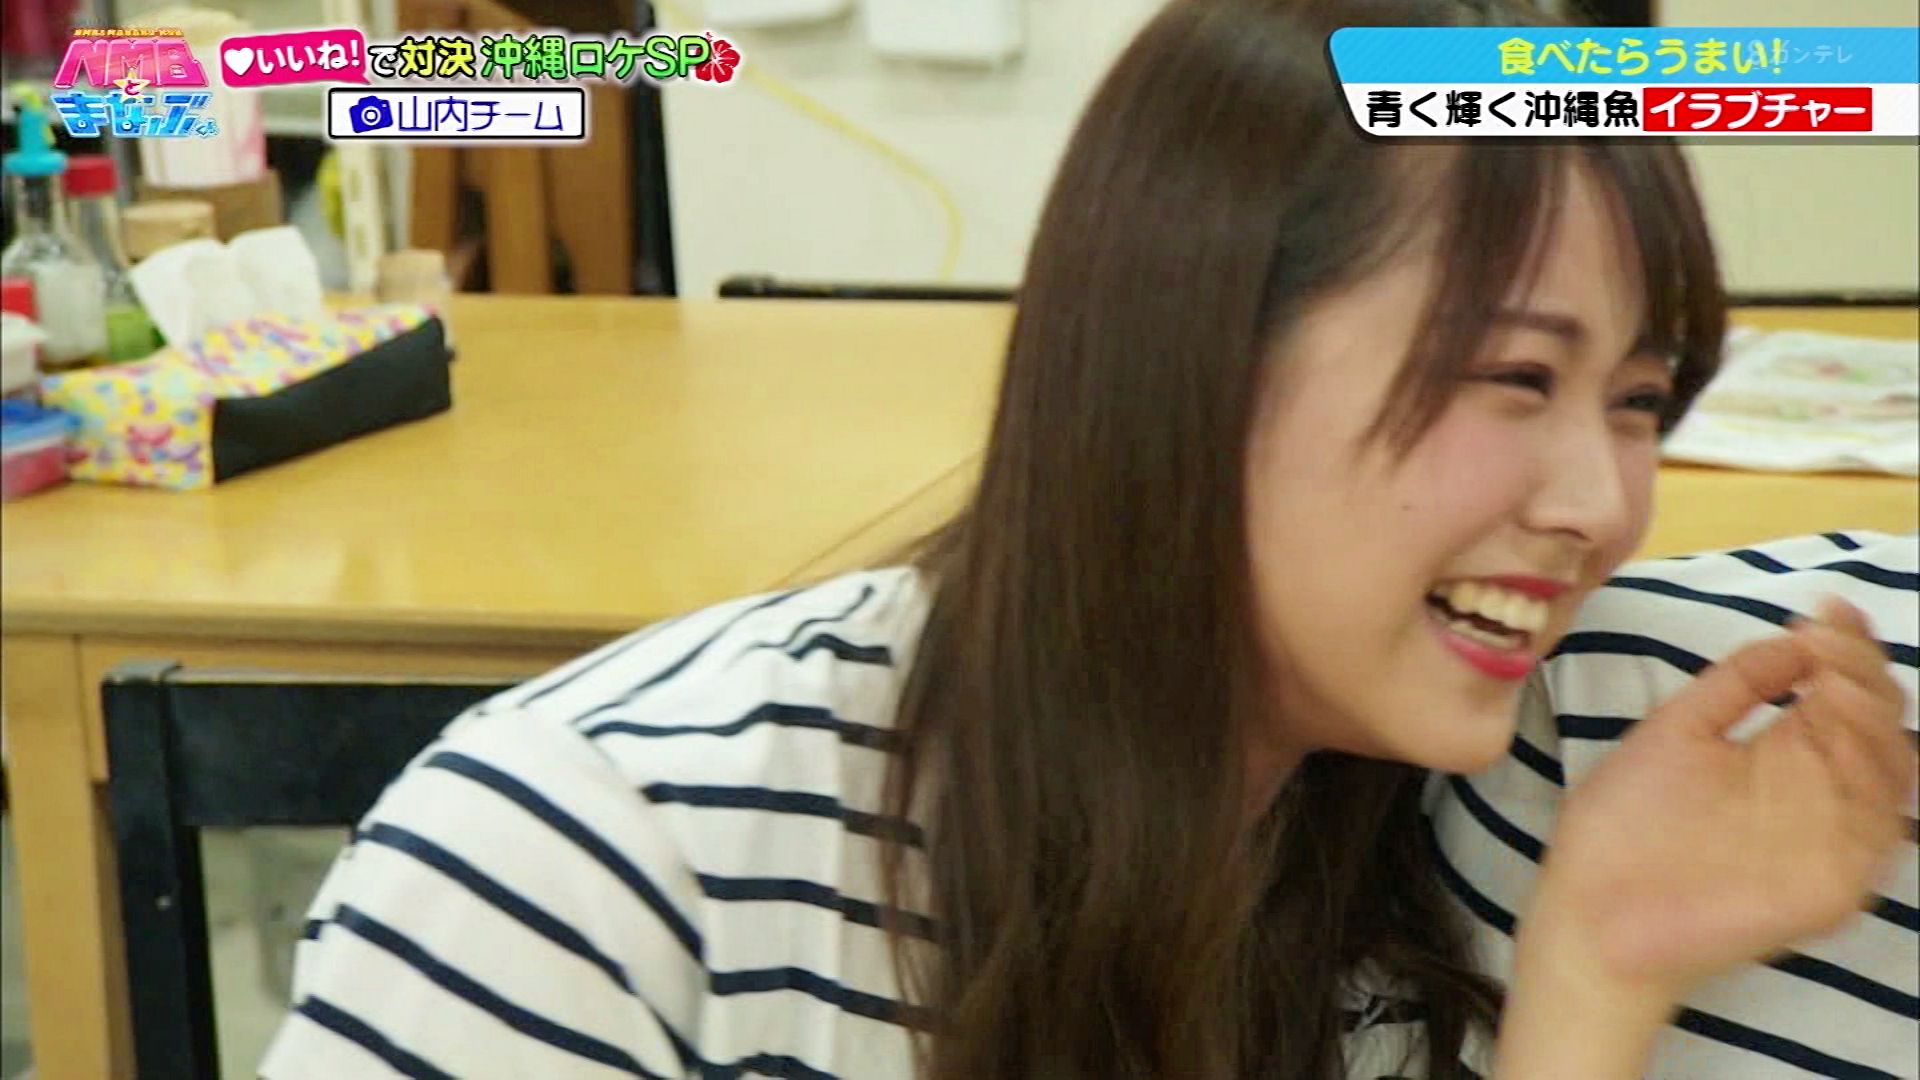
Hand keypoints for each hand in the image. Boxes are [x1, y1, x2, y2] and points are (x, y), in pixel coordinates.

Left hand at [1526, 597, 1915, 1001]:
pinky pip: (1877, 830)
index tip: (1822, 611)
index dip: (1846, 647)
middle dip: (1864, 670)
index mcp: (1782, 751)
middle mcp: (1817, 789)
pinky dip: (1869, 779)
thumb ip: (1734, 685)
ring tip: (1833, 677)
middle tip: (1828, 639)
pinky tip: (1834, 733)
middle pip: (1877, 721)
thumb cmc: (1622, 826)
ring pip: (1890, 766)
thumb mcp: (1675, 732)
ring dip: (1872, 714)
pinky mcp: (1831, 885)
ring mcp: (1829, 838)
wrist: (1591, 911)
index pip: (1842, 691)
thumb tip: (1793, 636)